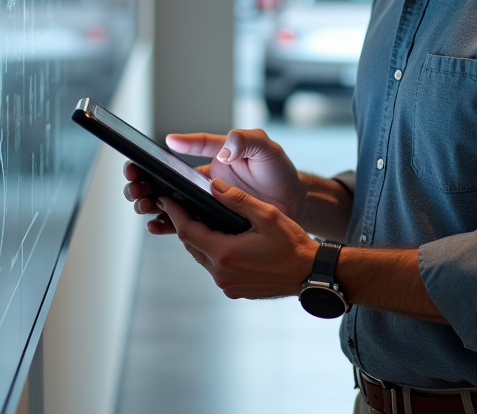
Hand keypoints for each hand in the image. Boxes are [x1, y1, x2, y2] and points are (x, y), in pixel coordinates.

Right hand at [123, 129, 304, 234]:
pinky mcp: (210, 219)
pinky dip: (166, 224)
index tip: (162, 145)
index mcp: (218, 154)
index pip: (192, 147)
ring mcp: (206, 199)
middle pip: (168, 175)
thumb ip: (246, 141)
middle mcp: (207, 176)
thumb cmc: (279, 171)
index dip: (178, 145)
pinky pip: (183, 222)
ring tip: (141, 203)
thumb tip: (224, 148)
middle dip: (146, 178)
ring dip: (150, 200)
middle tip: (135, 182)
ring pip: (170, 198)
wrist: (292, 203)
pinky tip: (154, 226)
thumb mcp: (267, 149)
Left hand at [158, 177, 316, 298]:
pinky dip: (212, 252)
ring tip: (199, 219)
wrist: (311, 275)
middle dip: (185, 224)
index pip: (187, 231)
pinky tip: (219, 239)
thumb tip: (213, 186)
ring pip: (201, 257)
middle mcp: (221, 273)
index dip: (175, 214)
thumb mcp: (267, 215)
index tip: (166, 199)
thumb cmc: (292, 244)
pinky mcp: (234, 290)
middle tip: (180, 205)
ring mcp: (227, 285)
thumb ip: (237, 199)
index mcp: (225, 253)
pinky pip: (214, 268)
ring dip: (199, 239)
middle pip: (191, 244)